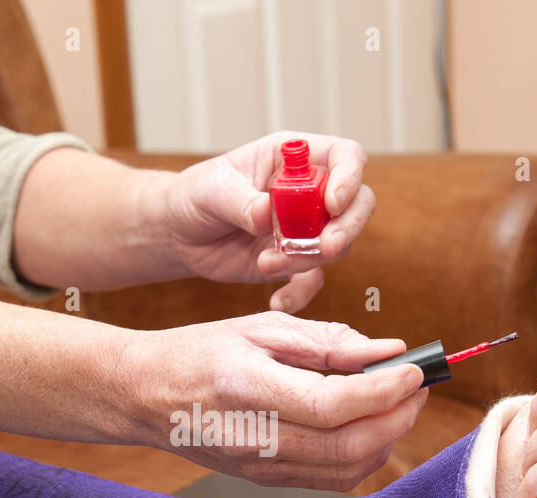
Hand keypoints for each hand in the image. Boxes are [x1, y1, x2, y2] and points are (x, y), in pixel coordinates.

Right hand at [124, 312, 424, 490]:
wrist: (145, 395)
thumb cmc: (201, 352)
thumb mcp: (260, 327)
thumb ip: (327, 341)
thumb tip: (390, 351)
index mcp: (247, 388)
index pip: (332, 405)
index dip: (384, 390)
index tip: (414, 369)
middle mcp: (253, 437)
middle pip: (347, 445)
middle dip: (397, 417)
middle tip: (418, 387)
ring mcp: (258, 466)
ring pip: (345, 469)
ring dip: (387, 438)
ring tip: (399, 403)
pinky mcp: (265, 480)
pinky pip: (330, 478)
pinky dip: (363, 455)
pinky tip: (370, 425)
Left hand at [158, 132, 375, 313]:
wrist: (178, 234)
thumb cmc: (195, 196)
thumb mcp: (213, 190)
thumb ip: (242, 202)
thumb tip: (267, 215)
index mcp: (294, 159)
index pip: (346, 157)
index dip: (349, 178)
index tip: (332, 203)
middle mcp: (309, 192)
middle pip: (358, 203)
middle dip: (348, 227)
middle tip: (326, 247)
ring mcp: (305, 229)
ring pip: (336, 245)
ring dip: (308, 260)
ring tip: (267, 263)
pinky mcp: (292, 262)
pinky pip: (311, 280)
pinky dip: (299, 293)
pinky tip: (277, 301)